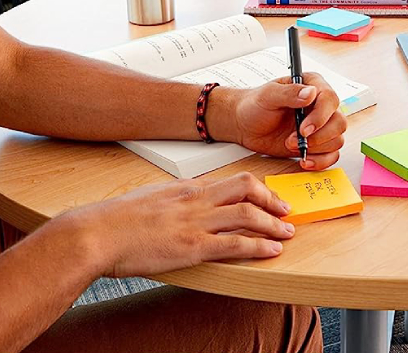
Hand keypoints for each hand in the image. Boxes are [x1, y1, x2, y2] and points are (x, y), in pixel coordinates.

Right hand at [59, 173, 294, 277]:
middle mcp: (195, 199)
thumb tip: (188, 197)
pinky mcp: (192, 246)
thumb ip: (175, 197)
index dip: (255, 189)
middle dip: (271, 198)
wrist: (95, 234)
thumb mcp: (151, 197)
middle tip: (285, 210)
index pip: (230, 181)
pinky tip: (272, 251)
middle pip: (245, 186)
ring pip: (247, 213)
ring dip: (273, 223)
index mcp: (186, 187)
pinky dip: (258, 246)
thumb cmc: (116, 219)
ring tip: (287, 232)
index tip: (267, 197)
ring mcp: (195, 222)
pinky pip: (235, 243)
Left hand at [228, 73, 347, 170]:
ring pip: (336, 140)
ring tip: (290, 146)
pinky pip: (331, 155)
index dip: (320, 116)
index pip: (330, 99)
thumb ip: (289, 93)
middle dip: (319, 136)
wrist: (245, 125)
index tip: (303, 129)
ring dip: (315, 148)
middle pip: (338, 123)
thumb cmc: (255, 106)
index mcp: (313, 86)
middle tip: (294, 140)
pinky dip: (320, 161)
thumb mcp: (268, 95)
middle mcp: (321, 106)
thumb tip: (310, 93)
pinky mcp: (317, 144)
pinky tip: (304, 160)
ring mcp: (320, 126)